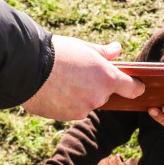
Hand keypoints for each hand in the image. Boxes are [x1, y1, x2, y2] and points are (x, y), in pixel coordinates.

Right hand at [22, 35, 144, 120]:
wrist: (27, 67)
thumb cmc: (57, 53)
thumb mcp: (83, 47)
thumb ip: (104, 53)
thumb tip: (118, 49)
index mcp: (107, 79)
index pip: (132, 88)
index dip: (135, 86)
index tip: (135, 85)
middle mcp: (98, 98)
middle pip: (104, 94)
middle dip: (95, 86)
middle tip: (78, 72)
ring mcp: (82, 110)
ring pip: (86, 103)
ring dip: (79, 95)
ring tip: (61, 80)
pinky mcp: (66, 117)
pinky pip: (71, 110)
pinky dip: (65, 102)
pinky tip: (53, 89)